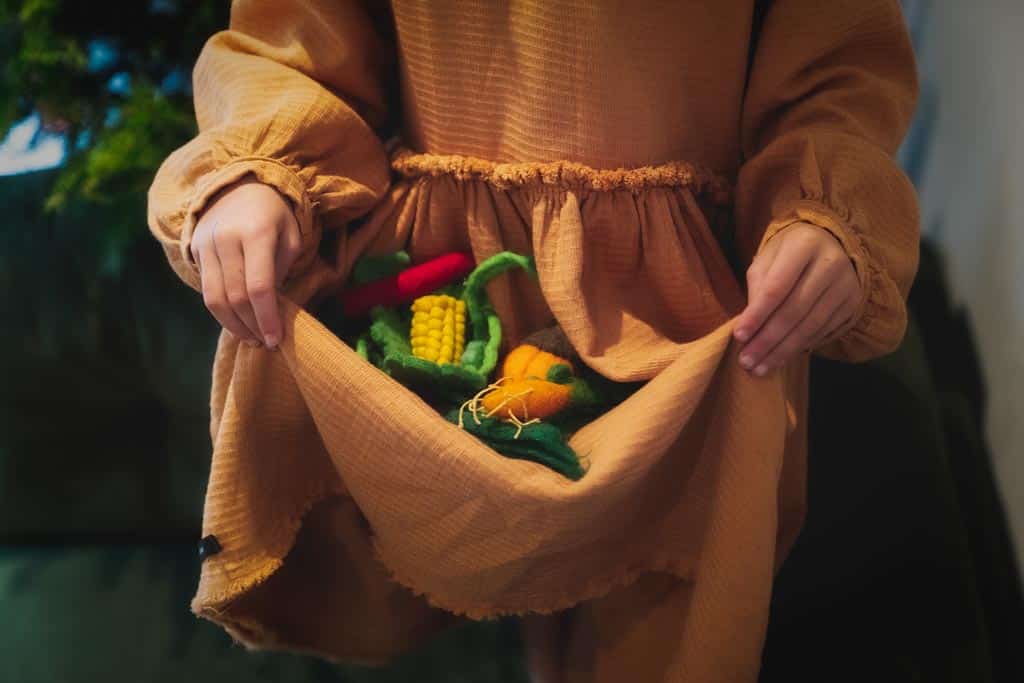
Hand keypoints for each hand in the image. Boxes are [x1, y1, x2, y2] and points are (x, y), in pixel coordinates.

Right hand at [190, 177, 302, 347]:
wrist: (239, 185)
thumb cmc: (275, 217)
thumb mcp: (290, 237)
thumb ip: (281, 271)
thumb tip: (270, 309)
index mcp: (256, 232)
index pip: (259, 286)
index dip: (266, 317)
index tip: (275, 339)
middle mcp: (227, 238)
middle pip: (236, 296)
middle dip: (252, 325)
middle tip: (266, 342)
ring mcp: (207, 244)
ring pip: (216, 298)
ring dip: (234, 325)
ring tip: (252, 339)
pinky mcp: (195, 250)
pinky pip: (206, 291)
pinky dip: (221, 313)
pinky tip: (237, 324)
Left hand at [732, 222, 861, 374]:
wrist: (831, 244)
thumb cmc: (789, 253)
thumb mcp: (767, 259)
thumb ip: (757, 287)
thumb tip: (750, 327)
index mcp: (804, 245)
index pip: (777, 287)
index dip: (757, 315)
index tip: (738, 337)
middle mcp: (830, 264)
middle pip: (794, 310)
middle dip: (767, 340)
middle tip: (746, 361)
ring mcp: (846, 285)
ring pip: (810, 325)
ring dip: (782, 351)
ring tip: (759, 368)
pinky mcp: (853, 303)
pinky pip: (823, 331)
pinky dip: (799, 347)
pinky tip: (780, 359)